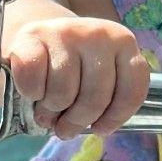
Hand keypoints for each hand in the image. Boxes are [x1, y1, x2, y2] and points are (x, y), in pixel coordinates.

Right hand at [5, 16, 151, 137]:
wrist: (36, 38)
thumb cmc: (72, 65)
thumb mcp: (98, 76)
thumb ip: (107, 96)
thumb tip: (99, 128)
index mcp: (123, 43)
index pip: (131, 92)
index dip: (116, 118)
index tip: (99, 128)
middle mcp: (98, 33)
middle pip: (95, 98)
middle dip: (77, 121)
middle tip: (64, 128)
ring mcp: (65, 32)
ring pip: (63, 93)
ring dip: (51, 111)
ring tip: (47, 110)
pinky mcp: (33, 35)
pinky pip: (33, 82)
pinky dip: (30, 94)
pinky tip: (32, 91)